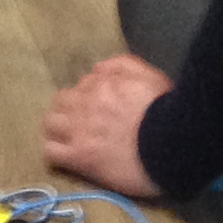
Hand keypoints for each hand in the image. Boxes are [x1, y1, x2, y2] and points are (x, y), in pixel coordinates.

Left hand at [41, 55, 169, 198]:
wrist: (172, 144)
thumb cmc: (166, 109)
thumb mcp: (149, 75)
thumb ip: (121, 65)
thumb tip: (97, 69)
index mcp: (102, 84)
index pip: (82, 85)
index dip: (89, 96)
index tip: (99, 107)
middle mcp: (85, 104)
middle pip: (61, 101)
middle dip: (69, 109)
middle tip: (81, 122)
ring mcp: (79, 131)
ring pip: (50, 124)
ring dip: (58, 128)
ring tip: (70, 139)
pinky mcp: (79, 157)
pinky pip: (51, 152)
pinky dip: (56, 153)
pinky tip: (68, 157)